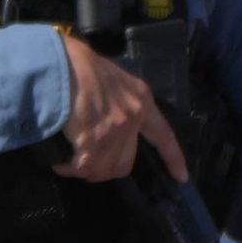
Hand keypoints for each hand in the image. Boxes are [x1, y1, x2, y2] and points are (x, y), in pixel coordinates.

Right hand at [52, 33, 190, 185]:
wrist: (63, 64)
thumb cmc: (80, 65)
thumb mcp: (113, 79)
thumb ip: (119, 102)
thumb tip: (105, 123)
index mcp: (142, 99)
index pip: (163, 134)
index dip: (173, 158)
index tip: (181, 178)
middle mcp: (133, 116)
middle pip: (125, 163)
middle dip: (105, 170)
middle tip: (87, 167)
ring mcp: (115, 129)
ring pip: (104, 168)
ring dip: (85, 171)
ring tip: (69, 165)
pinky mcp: (94, 138)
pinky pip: (84, 166)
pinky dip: (70, 169)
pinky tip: (60, 164)